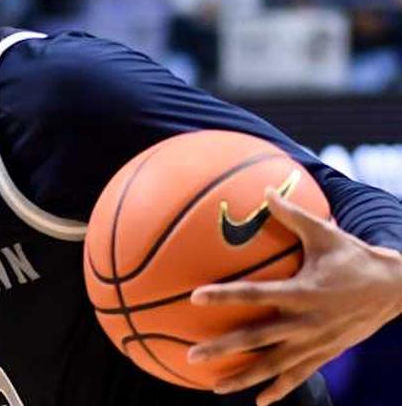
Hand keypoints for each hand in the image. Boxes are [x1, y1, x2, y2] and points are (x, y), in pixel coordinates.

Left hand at [186, 188, 401, 405]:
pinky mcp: (326, 354)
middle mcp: (307, 322)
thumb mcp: (326, 233)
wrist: (396, 289)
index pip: (256, 294)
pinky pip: (298, 376)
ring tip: (213, 387)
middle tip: (192, 355)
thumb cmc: (354, 256)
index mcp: (302, 292)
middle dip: (224, 349)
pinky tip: (258, 402)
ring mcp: (316, 343)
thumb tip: (264, 189)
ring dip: (243, 377)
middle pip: (257, 339)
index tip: (195, 297)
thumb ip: (292, 214)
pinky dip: (279, 389)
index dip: (226, 296)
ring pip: (274, 366)